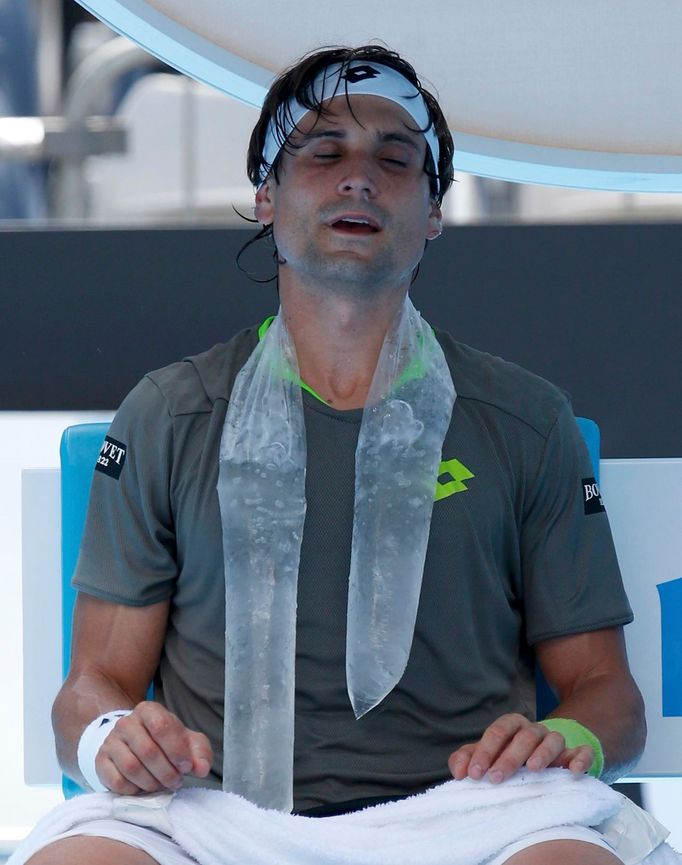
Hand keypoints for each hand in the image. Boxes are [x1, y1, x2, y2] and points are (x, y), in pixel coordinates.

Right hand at [93, 701, 212, 793]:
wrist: (134, 743)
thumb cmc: (165, 742)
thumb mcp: (187, 742)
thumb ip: (200, 753)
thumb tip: (202, 768)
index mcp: (149, 710)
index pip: (162, 726)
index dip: (176, 750)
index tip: (186, 766)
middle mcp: (126, 722)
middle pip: (147, 750)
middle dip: (166, 772)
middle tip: (175, 781)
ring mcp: (110, 742)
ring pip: (131, 767)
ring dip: (151, 782)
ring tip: (162, 785)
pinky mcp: (101, 761)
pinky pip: (117, 781)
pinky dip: (134, 790)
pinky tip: (144, 787)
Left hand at [447, 713, 594, 784]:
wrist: (547, 760)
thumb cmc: (511, 758)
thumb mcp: (488, 757)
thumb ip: (469, 759)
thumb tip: (458, 771)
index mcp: (511, 726)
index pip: (497, 731)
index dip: (484, 751)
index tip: (474, 774)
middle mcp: (534, 730)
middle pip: (523, 736)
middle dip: (508, 756)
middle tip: (496, 778)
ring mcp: (557, 741)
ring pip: (552, 739)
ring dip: (542, 753)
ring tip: (532, 770)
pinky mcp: (577, 754)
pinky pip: (583, 752)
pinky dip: (580, 758)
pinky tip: (573, 771)